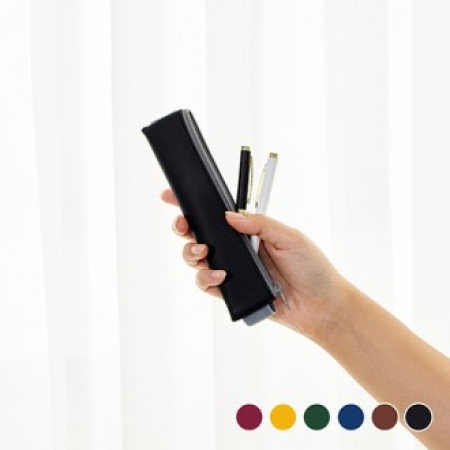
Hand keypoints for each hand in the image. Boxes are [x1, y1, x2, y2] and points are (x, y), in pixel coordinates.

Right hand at [160, 189, 349, 341]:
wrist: (320, 305)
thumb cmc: (312, 268)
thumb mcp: (290, 237)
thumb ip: (260, 224)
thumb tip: (229, 216)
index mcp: (250, 230)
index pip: (218, 213)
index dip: (194, 204)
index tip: (171, 196)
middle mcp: (238, 248)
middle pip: (199, 234)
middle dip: (184, 227)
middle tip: (185, 227)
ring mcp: (233, 269)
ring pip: (196, 259)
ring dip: (192, 254)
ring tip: (205, 254)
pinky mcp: (231, 291)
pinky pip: (206, 284)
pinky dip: (206, 279)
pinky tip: (220, 277)